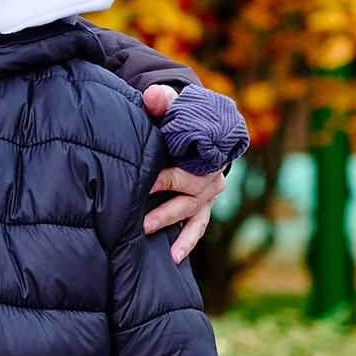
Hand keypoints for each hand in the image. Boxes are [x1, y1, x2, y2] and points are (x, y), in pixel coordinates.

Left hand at [138, 82, 225, 261]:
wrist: (200, 129)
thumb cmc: (181, 119)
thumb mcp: (173, 107)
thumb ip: (162, 100)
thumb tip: (153, 96)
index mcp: (205, 153)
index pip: (187, 169)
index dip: (166, 178)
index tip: (144, 185)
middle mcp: (211, 176)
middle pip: (192, 196)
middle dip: (168, 211)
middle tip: (145, 224)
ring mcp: (210, 194)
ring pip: (198, 217)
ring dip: (184, 236)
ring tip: (171, 255)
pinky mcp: (204, 206)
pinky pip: (198, 226)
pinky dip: (187, 242)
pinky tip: (174, 259)